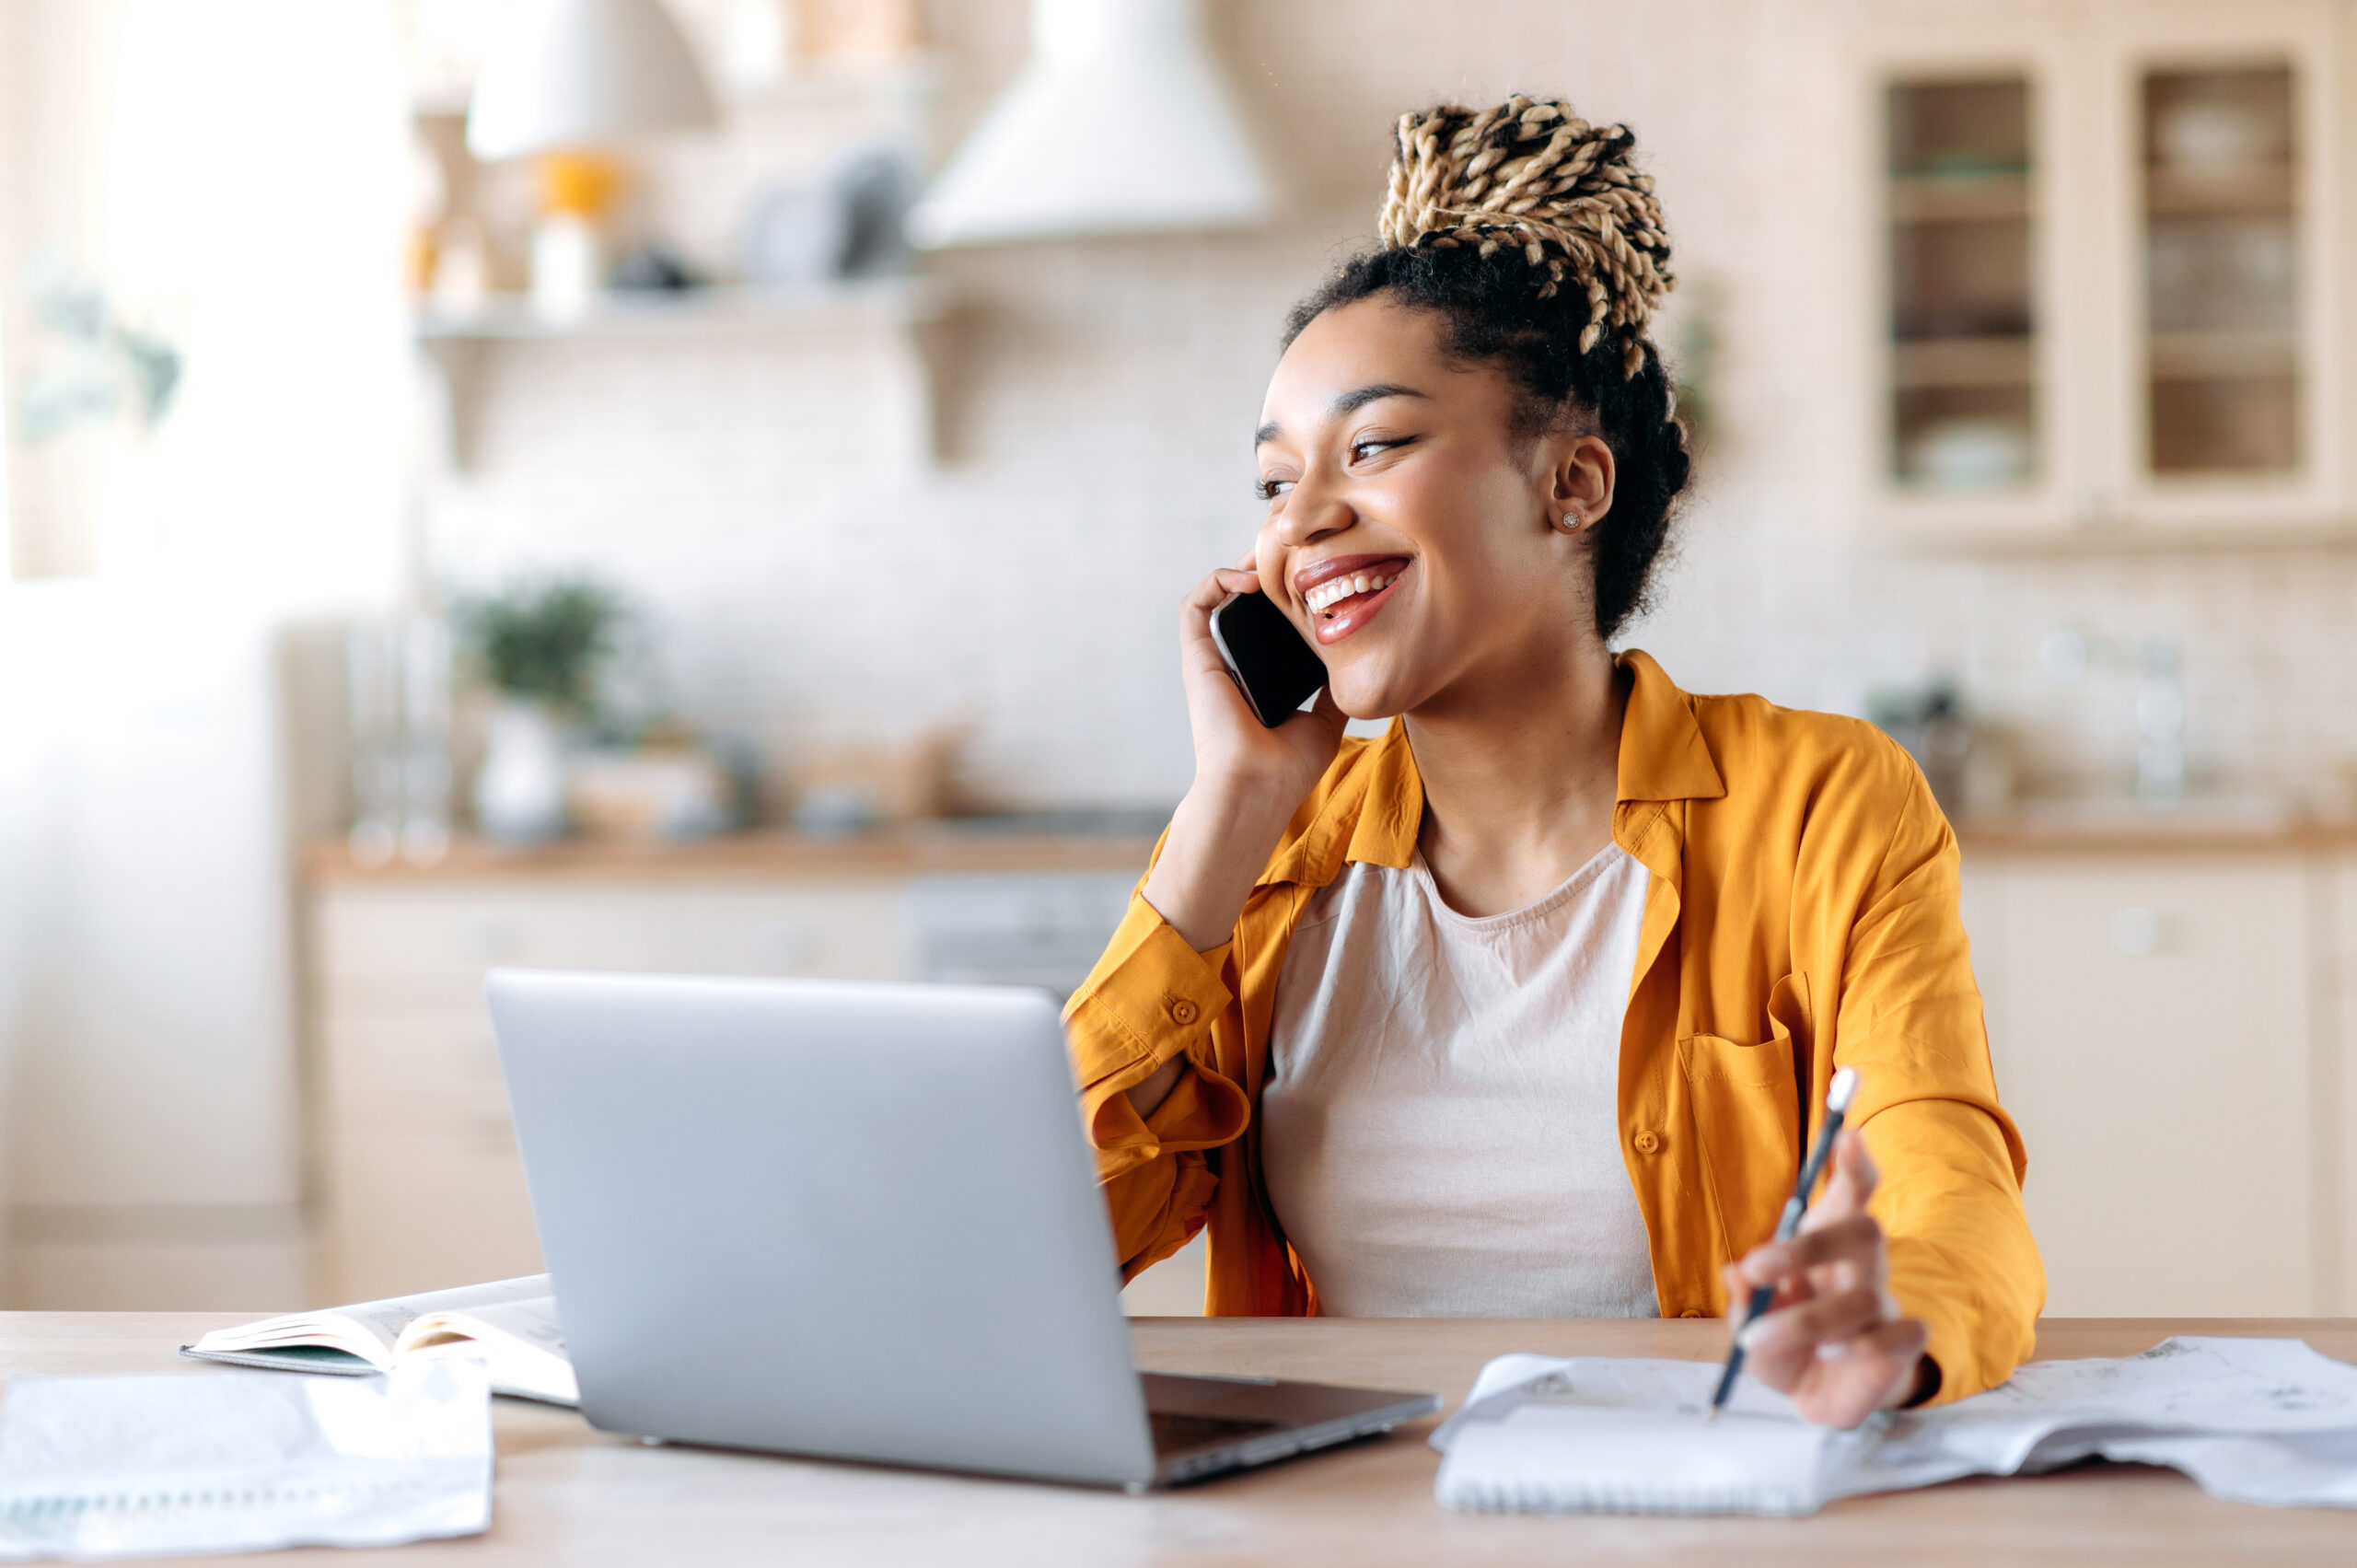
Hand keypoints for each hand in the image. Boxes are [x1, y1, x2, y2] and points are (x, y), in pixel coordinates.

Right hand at [1139, 551, 1345, 956]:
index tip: (1316, 570)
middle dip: (1268, 567)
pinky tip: (1249, 579)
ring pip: (1217, 593)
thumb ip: (1334, 692)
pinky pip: (1194, 605)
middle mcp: (1234, 662)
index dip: (1288, 591)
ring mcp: (1213, 658)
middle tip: (1297, 550)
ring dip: (1242, 565)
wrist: (1257, 788)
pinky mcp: (1196, 658)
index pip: (1270, 620)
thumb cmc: (1287, 769)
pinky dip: (1217, 581)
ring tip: (1273, 553)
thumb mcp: (1325, 721)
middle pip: (1245, 599)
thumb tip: (1360, 667)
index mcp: (1260, 676)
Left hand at [1719, 1129, 1932, 1427]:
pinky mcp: (1902, 1343)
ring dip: (1807, 1318)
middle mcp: (1861, 1264)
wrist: (1813, 1396)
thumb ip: (1743, 1299)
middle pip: (1862, 1232)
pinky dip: (1862, 1344)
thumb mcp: (1748, 1322)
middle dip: (1810, 1245)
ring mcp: (1885, 1302)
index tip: (1849, 1134)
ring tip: (1762, 1338)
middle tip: (1756, 1264)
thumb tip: (1734, 1275)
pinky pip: (1900, 1333)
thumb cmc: (1780, 1342)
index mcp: (1824, 1243)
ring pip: (1865, 1296)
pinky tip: (1828, 1354)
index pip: (1849, 1193)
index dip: (1854, 1162)